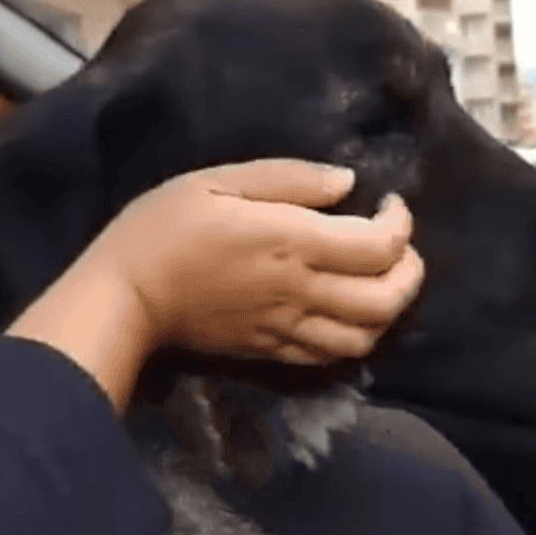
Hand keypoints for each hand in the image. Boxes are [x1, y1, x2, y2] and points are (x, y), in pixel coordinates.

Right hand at [91, 159, 424, 366]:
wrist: (125, 297)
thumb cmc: (164, 228)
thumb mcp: (217, 181)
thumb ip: (288, 179)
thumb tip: (346, 183)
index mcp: (291, 243)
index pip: (379, 245)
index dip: (400, 223)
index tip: (389, 203)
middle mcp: (300, 291)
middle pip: (387, 299)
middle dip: (410, 270)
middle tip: (397, 243)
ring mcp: (287, 328)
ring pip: (367, 336)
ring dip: (390, 308)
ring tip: (380, 279)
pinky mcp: (270, 351)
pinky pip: (330, 355)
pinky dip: (356, 335)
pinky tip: (346, 310)